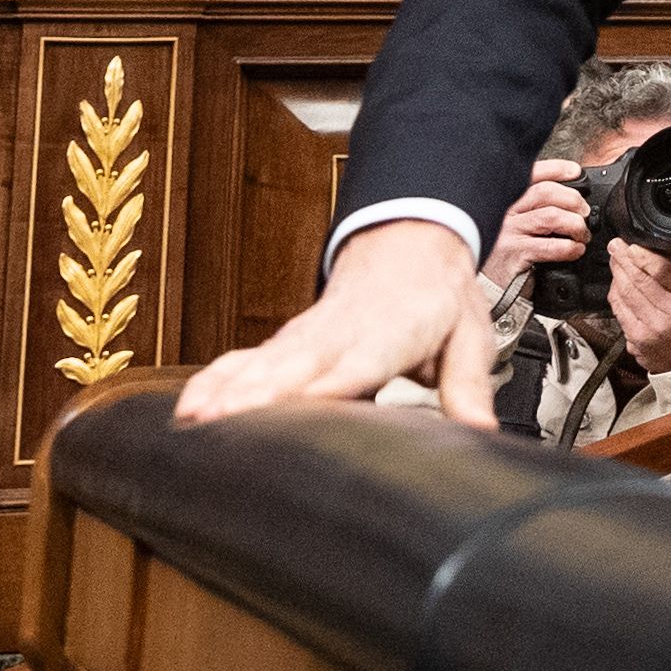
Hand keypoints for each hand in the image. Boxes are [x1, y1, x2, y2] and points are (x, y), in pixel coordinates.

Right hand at [177, 217, 491, 429]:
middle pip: (294, 369)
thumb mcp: (469, 336)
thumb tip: (481, 429)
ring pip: (261, 366)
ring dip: (226, 393)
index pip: (353, 366)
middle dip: (256, 397)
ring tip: (193, 423)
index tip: (296, 408)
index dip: (324, 388)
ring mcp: (307, 338)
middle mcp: (339, 336)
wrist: (412, 241)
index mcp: (386, 335)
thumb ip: (469, 385)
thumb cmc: (438, 297)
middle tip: (218, 426)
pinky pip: (246, 361)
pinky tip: (188, 408)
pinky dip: (215, 382)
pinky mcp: (288, 342)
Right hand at [484, 162, 588, 290]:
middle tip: (584, 212)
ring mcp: (507, 232)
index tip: (576, 172)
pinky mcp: (514, 254)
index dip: (556, 169)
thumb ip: (531, 208)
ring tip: (582, 234)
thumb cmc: (504, 254)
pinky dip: (570, 247)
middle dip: (573, 200)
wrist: (486, 286)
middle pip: (545, 192)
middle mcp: (503, 212)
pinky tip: (575, 250)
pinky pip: (551, 246)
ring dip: (575, 224)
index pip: (530, 175)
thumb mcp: (512, 225)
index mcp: (504, 201)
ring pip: (551, 216)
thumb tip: (568, 197)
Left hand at [609, 241, 670, 374]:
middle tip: (616, 245)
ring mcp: (654, 328)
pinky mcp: (638, 340)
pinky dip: (616, 295)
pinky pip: (620, 311)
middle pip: (639, 278)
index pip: (662, 269)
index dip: (641, 254)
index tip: (631, 243)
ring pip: (625, 293)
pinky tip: (618, 284)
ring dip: (617, 273)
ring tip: (616, 261)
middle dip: (622, 258)